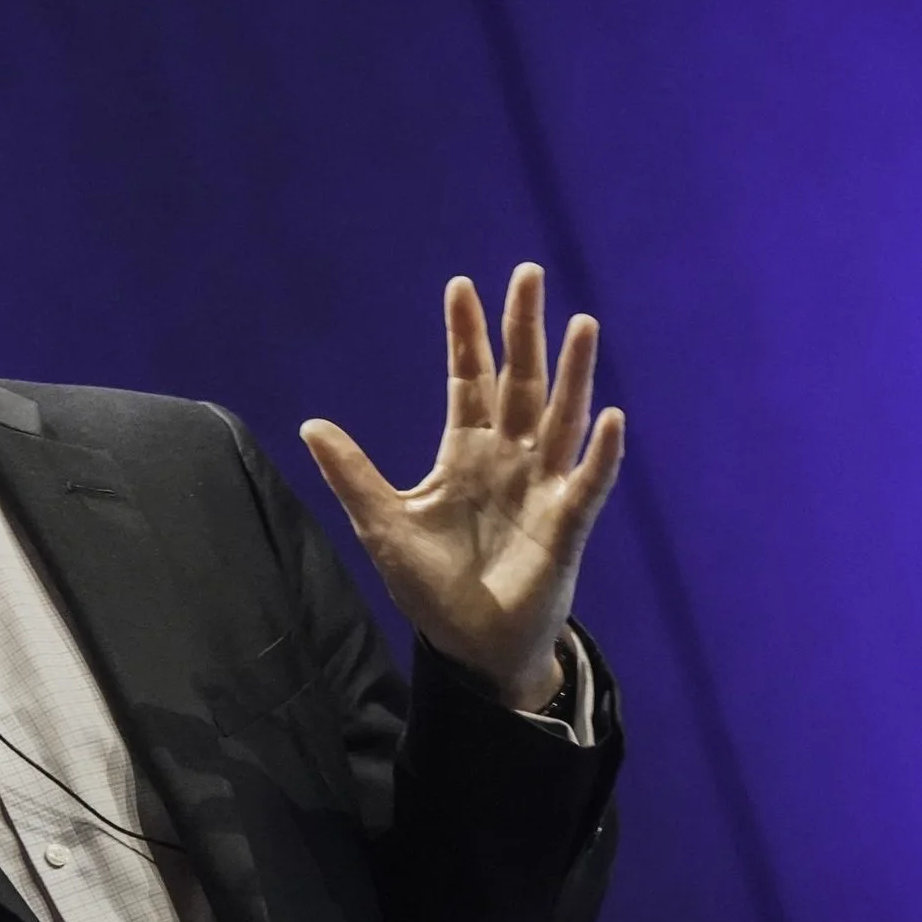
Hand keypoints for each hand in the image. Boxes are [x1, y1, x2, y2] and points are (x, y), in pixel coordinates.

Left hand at [300, 264, 625, 709]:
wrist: (472, 648)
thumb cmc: (433, 588)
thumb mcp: (384, 526)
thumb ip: (354, 475)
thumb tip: (311, 425)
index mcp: (464, 453)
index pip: (467, 380)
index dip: (464, 335)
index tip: (460, 285)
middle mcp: (509, 459)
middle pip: (519, 381)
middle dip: (522, 329)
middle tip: (528, 273)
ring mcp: (542, 488)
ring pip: (561, 418)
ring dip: (572, 374)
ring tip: (580, 325)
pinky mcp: (566, 526)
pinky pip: (588, 483)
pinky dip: (601, 453)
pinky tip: (611, 419)